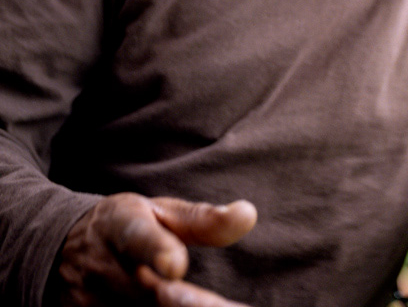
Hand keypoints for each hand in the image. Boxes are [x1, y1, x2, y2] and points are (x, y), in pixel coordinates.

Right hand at [51, 193, 256, 306]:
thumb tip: (249, 214)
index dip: (156, 252)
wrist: (55, 254)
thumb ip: (203, 219)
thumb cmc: (122, 228)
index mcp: (123, 227)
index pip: (138, 239)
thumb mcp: (157, 212)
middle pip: (152, 300)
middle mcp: (105, 273)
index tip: (176, 265)